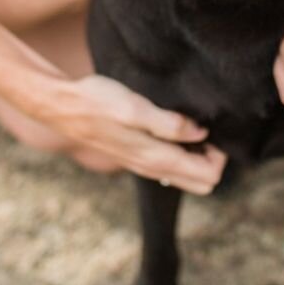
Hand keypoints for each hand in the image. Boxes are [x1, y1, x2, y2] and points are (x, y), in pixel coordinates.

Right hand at [43, 73, 227, 194]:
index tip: (213, 129)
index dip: (219, 154)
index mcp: (157, 158)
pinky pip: (170, 166)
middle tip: (207, 129)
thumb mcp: (135, 107)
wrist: (64, 107)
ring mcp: (144, 164)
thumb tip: (201, 132)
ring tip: (194, 126)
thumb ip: (169, 124)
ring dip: (198, 156)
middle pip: (202, 182)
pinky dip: (182, 153)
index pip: (208, 176)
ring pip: (186, 176)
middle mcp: (153, 167)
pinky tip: (176, 129)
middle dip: (213, 159)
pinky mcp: (136, 156)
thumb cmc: (99, 102)